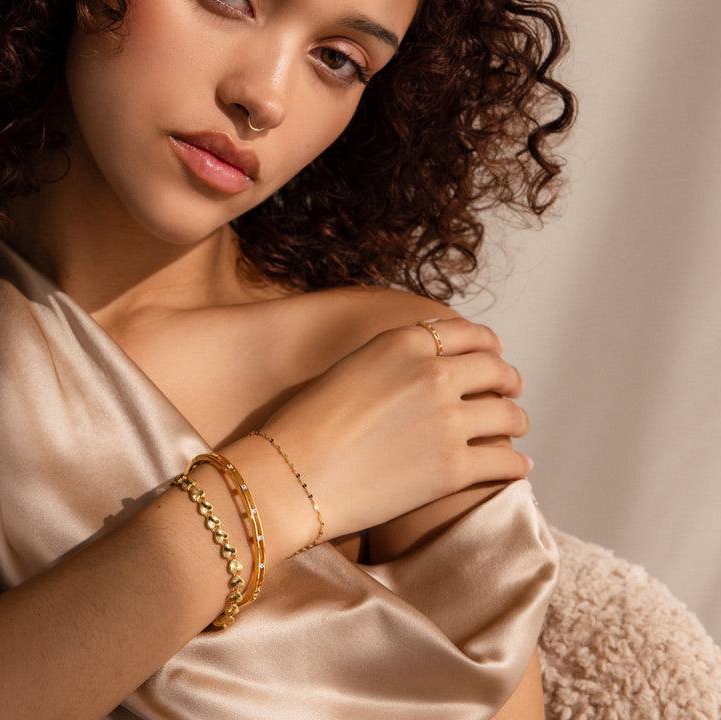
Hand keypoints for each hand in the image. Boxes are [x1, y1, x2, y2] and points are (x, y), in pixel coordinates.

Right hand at [252, 317, 530, 550]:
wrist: (291, 476)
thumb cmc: (304, 423)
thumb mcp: (350, 367)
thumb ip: (392, 359)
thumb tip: (425, 364)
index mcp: (404, 342)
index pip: (468, 333)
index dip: (487, 345)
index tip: (492, 355)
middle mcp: (432, 373)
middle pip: (495, 371)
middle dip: (507, 380)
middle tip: (510, 390)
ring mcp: (447, 421)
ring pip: (508, 415)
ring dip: (516, 421)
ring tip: (514, 428)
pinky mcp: (454, 468)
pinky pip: (505, 462)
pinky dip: (516, 465)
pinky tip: (518, 468)